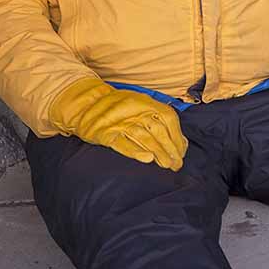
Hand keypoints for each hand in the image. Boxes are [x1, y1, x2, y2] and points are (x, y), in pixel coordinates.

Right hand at [49, 78, 186, 169]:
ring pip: (143, 137)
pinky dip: (135, 151)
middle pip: (158, 130)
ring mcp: (120, 121)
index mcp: (145, 102)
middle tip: (176, 164)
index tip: (181, 152)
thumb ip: (160, 122)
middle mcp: (134, 110)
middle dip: (170, 148)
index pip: (168, 118)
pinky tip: (146, 159)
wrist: (86, 104)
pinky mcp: (105, 133)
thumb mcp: (141, 108)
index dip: (177, 135)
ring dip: (158, 152)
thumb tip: (181, 143)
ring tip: (166, 165)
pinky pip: (122, 143)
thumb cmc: (119, 110)